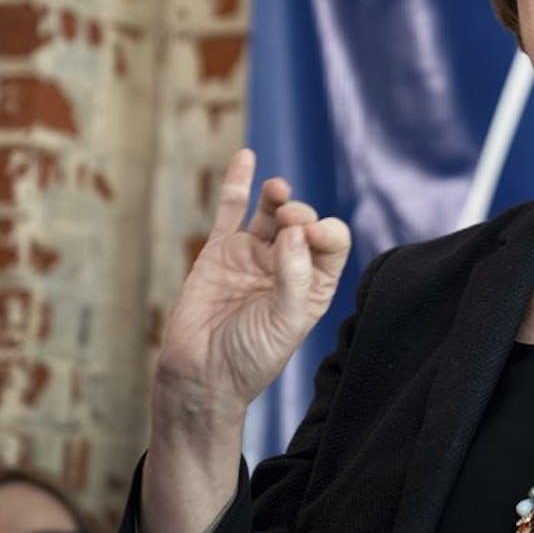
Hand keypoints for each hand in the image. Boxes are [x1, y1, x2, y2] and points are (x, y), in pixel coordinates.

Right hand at [152, 149, 351, 423]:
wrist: (200, 375)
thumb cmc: (250, 358)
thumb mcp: (285, 323)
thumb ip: (294, 277)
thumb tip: (295, 232)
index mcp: (315, 284)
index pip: (333, 242)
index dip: (326, 231)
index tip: (310, 237)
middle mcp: (288, 265)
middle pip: (303, 222)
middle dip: (300, 215)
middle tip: (288, 225)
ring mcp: (253, 255)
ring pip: (271, 212)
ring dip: (278, 196)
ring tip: (278, 192)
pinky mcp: (220, 252)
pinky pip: (231, 211)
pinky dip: (238, 184)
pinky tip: (246, 157)